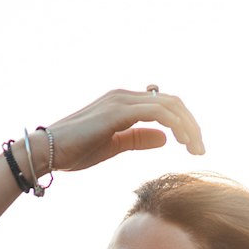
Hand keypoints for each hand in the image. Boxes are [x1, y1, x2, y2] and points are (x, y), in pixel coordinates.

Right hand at [44, 88, 204, 171]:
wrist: (47, 151)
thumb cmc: (74, 151)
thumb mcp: (114, 147)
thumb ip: (139, 139)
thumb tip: (165, 138)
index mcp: (123, 103)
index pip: (164, 105)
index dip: (184, 124)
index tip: (193, 147)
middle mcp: (124, 96)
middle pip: (172, 102)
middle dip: (192, 125)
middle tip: (201, 149)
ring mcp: (121, 101)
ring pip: (169, 105)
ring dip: (188, 127)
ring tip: (196, 149)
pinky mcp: (118, 112)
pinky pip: (157, 112)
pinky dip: (175, 125)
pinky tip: (182, 143)